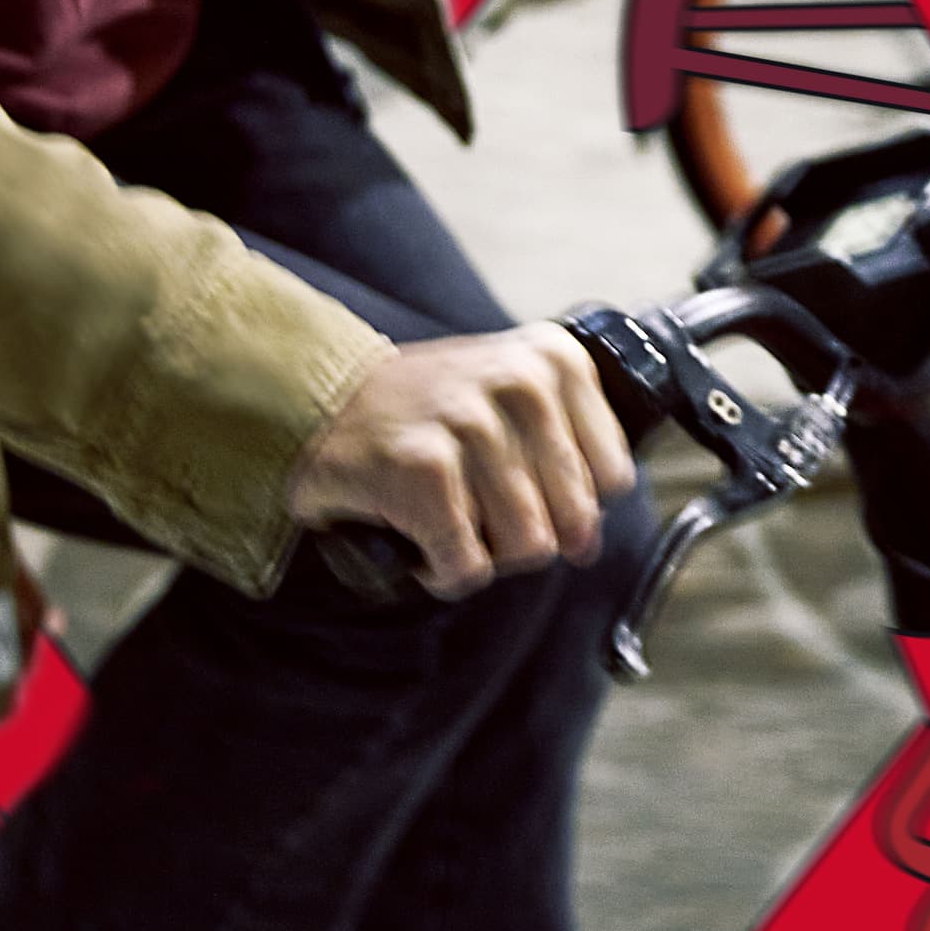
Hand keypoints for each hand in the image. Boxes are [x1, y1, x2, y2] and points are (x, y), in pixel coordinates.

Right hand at [285, 325, 633, 598]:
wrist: (315, 403)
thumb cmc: (420, 412)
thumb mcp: (508, 399)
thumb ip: (564, 457)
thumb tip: (589, 543)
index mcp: (554, 359)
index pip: (614, 478)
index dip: (570, 503)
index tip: (523, 485)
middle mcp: (521, 384)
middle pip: (573, 521)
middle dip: (526, 535)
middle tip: (476, 507)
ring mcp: (473, 425)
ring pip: (527, 549)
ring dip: (481, 552)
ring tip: (445, 515)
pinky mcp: (426, 471)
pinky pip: (469, 567)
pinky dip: (442, 571)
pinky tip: (419, 537)